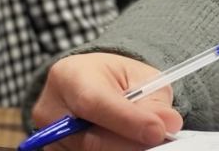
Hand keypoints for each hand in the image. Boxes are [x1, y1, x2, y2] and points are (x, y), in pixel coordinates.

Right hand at [33, 53, 181, 150]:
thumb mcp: (141, 78)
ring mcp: (48, 137)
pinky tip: (130, 145)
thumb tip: (169, 124)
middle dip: (131, 143)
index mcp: (70, 75)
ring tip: (147, 140)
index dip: (128, 120)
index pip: (95, 103)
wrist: (90, 87)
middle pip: (91, 138)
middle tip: (161, 141)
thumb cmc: (116, 80)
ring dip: (124, 149)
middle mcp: (51, 109)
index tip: (158, 131)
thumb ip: (154, 101)